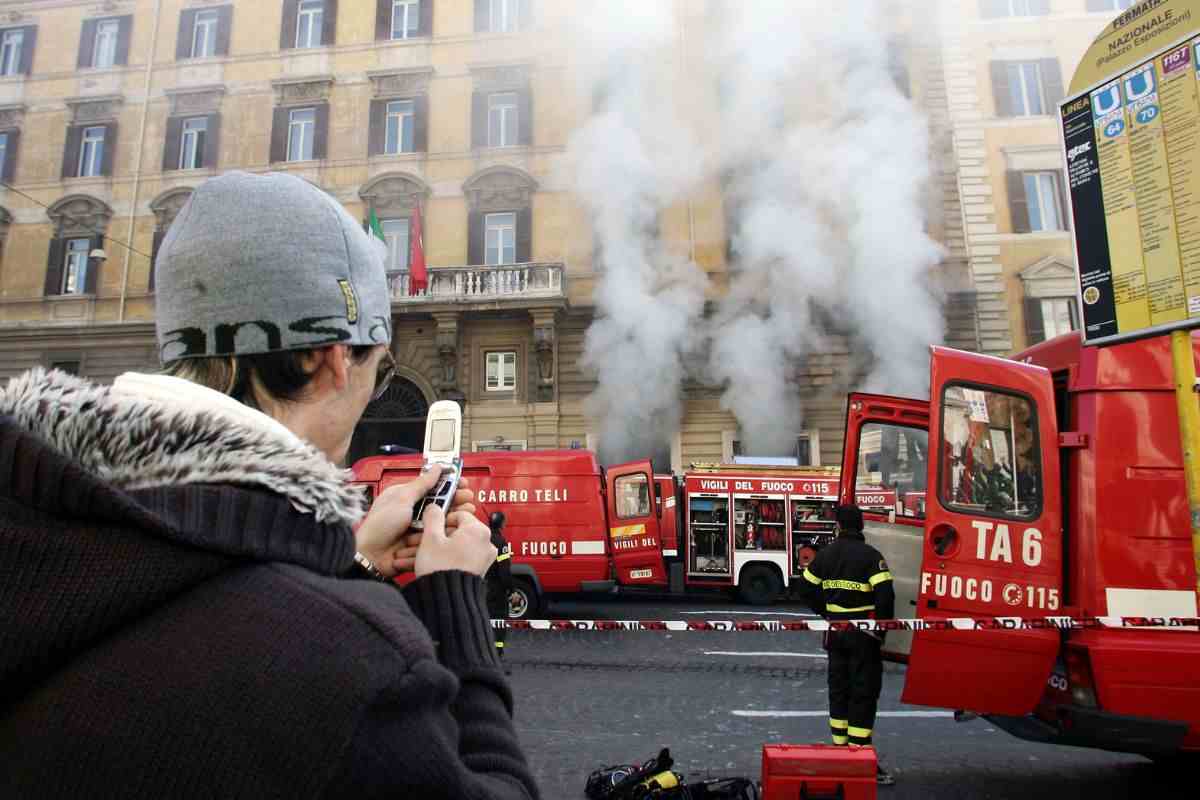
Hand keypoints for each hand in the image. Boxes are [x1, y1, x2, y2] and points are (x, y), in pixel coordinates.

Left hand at [355, 467, 476, 577]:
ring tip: (466, 514)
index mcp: (405, 497)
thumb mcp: (401, 499)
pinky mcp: (420, 543)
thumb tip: (435, 468)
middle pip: (439, 503)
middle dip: (455, 500)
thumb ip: (421, 484)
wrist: (371, 556)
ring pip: (440, 520)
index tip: (462, 482)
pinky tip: (456, 529)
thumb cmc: (379, 526)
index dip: (447, 484)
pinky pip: (437, 536)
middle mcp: (412, 511)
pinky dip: (445, 532)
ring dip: (453, 516)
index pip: (432, 487)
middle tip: (468, 499)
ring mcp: (416, 528)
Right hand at [413, 503, 496, 578]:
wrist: (447, 601)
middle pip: (456, 533)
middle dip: (435, 537)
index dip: (441, 518)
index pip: (459, 514)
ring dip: (435, 550)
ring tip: (417, 556)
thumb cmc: (442, 570)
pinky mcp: (476, 572)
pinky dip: (444, 560)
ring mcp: (482, 559)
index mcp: (478, 531)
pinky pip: (458, 560)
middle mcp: (485, 544)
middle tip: (419, 541)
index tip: (431, 523)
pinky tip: (426, 566)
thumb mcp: (431, 538)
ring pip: (454, 548)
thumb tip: (434, 508)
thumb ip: (433, 517)